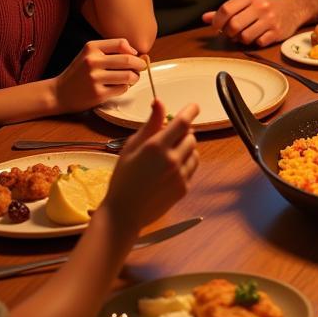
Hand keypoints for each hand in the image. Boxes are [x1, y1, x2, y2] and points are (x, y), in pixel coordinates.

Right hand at [52, 39, 145, 112]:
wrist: (58, 93)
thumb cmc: (78, 73)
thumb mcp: (89, 54)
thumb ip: (111, 49)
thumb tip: (136, 53)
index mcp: (91, 48)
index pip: (121, 43)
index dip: (133, 51)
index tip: (135, 56)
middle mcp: (92, 61)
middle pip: (128, 60)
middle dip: (139, 65)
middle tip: (140, 68)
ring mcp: (94, 78)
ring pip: (128, 76)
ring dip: (134, 78)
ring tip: (131, 79)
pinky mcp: (98, 94)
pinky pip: (122, 89)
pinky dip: (125, 88)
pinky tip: (118, 87)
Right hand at [104, 99, 199, 230]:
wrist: (124, 213)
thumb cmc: (123, 178)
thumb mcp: (130, 147)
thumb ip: (149, 125)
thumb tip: (159, 103)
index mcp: (156, 147)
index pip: (183, 122)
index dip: (190, 110)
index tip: (193, 106)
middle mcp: (171, 160)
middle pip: (191, 136)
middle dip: (182, 133)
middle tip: (169, 138)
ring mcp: (180, 175)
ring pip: (194, 151)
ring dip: (186, 148)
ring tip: (168, 156)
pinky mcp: (184, 187)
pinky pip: (193, 167)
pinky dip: (186, 163)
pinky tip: (170, 169)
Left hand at [203, 0, 302, 46]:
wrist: (294, 6)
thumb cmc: (266, 4)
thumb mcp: (247, 2)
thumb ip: (227, 10)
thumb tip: (205, 18)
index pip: (226, 9)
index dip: (217, 21)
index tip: (217, 26)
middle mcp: (261, 6)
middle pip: (234, 25)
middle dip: (229, 32)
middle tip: (231, 32)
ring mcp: (270, 19)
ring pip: (244, 37)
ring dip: (241, 39)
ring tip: (244, 34)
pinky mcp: (277, 32)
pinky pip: (258, 43)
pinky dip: (255, 42)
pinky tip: (257, 36)